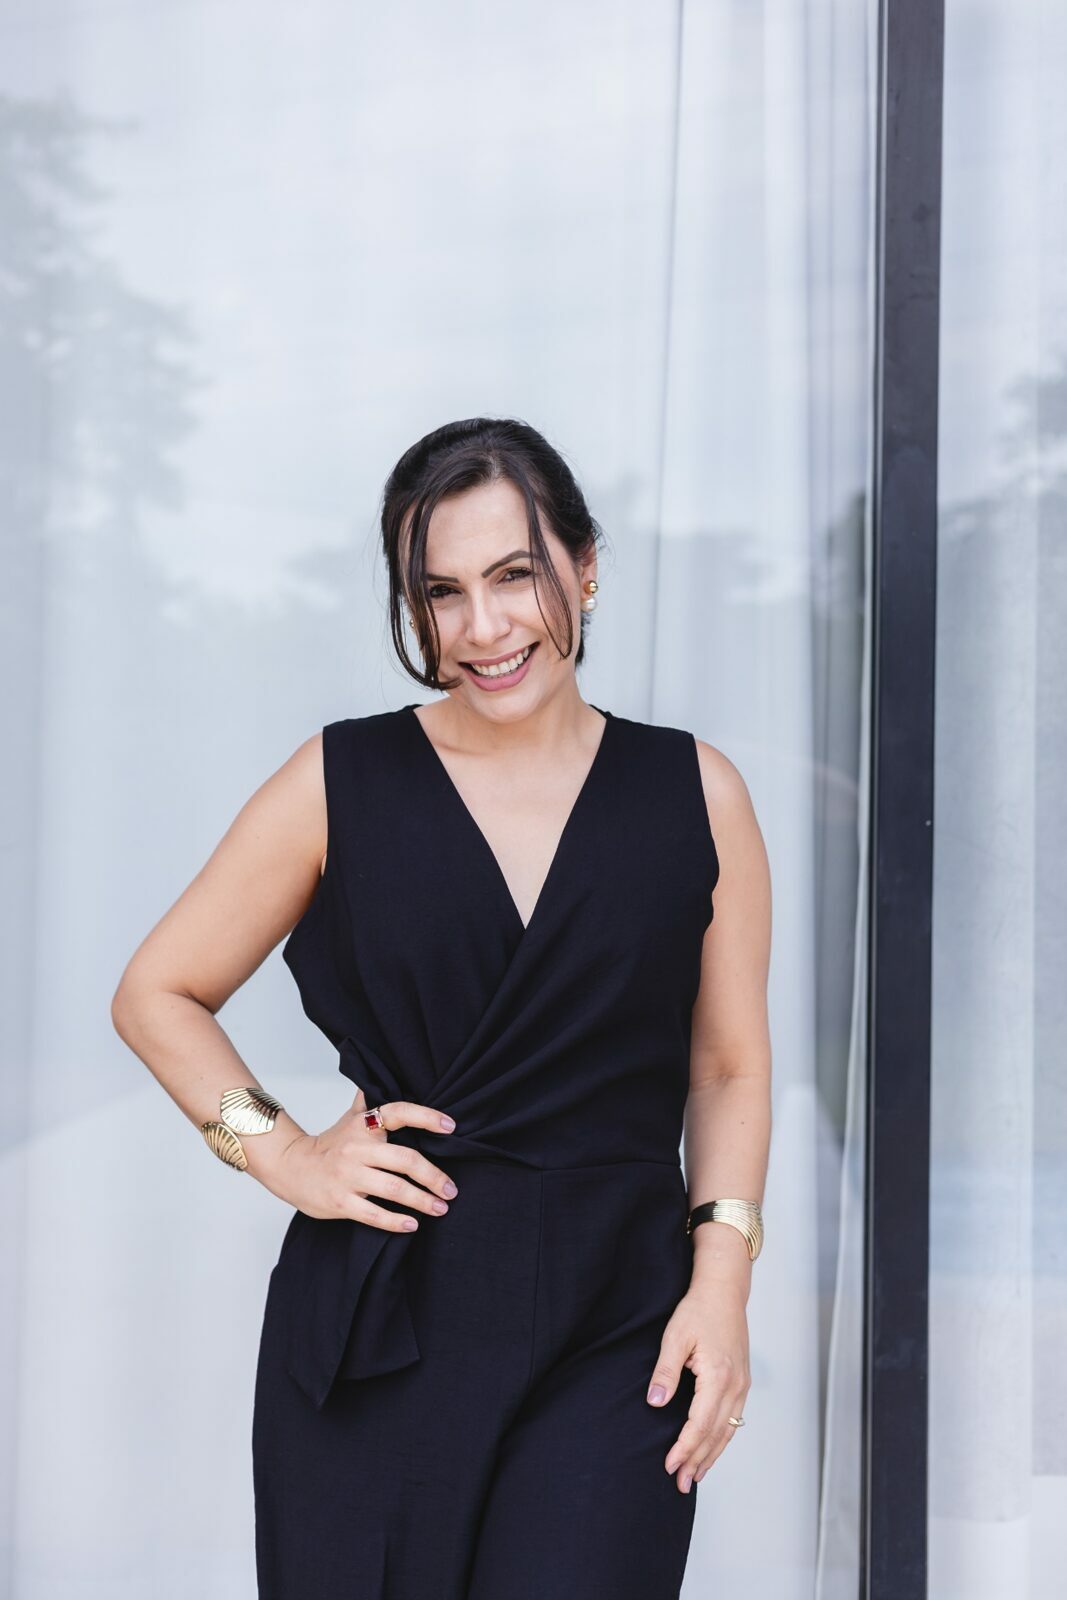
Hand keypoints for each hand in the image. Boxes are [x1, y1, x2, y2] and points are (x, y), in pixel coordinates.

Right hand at [277, 1086, 458, 1230]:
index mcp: (363, 1125)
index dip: (426, 1117)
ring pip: (394, 1189)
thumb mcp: (349, 1118)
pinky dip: (396, 1222)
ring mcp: (348, 1176)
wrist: (290, 1167)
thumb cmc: (329, 1144)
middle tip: (451, 1189)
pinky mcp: (340, 1202)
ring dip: (423, 1201)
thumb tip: (387, 1073)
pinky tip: (413, 1224)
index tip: (450, 1126)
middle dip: (434, 1176)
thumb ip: (370, 1100)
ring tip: (441, 1207)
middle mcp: (357, 1149)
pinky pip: (374, 1214)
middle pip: (405, 1160)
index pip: (398, 1113)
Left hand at [646, 1280, 750, 1491]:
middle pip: (717, 1434)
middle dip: (697, 1460)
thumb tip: (654, 1404)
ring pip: (729, 1430)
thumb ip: (665, 1372)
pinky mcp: (742, 1380)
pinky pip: (734, 1418)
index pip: (700, 1424)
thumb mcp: (675, 1337)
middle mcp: (735, 1384)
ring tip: (695, 1476)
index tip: (669, 1464)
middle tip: (680, 1483)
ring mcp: (742, 1384)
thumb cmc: (698, 1309)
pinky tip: (712, 1448)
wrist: (724, 1290)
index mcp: (719, 1376)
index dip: (685, 1447)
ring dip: (711, 1454)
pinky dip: (722, 1438)